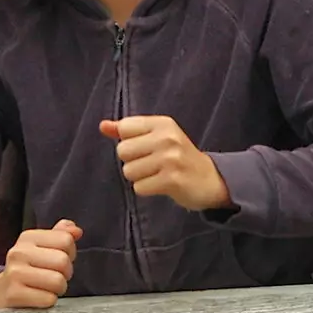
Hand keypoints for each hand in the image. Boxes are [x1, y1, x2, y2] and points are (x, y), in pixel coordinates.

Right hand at [0, 219, 81, 309]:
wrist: (1, 294)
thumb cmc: (29, 269)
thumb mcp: (42, 247)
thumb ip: (61, 235)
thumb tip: (77, 231)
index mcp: (28, 237)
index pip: (66, 239)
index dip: (70, 253)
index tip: (58, 260)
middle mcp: (18, 252)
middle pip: (63, 261)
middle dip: (65, 273)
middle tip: (54, 276)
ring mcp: (14, 273)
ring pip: (58, 281)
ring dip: (58, 288)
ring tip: (47, 287)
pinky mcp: (13, 294)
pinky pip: (49, 299)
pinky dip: (49, 301)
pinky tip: (38, 298)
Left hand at [101, 115, 230, 210]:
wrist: (210, 179)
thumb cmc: (178, 157)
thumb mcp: (157, 137)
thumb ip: (129, 131)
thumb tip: (103, 125)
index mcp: (163, 123)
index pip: (124, 127)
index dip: (129, 141)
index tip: (146, 147)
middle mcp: (167, 137)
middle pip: (122, 150)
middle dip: (132, 161)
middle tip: (152, 163)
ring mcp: (170, 158)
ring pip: (129, 171)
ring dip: (140, 177)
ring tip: (157, 174)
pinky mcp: (172, 180)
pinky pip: (139, 187)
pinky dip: (147, 189)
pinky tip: (162, 185)